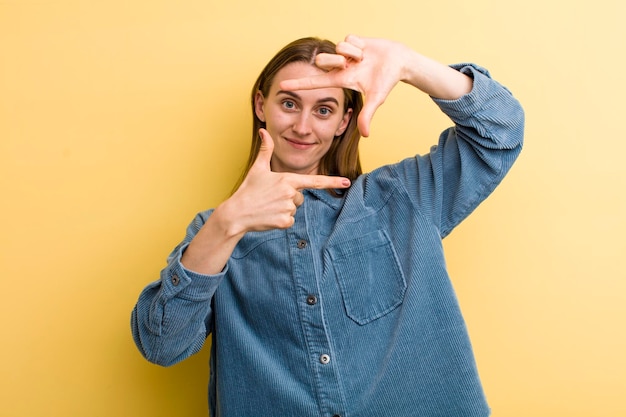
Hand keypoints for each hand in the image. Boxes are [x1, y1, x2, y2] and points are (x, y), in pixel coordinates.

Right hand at [226, 129, 350, 231]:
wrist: (236, 213)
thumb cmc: (248, 190)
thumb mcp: (258, 168)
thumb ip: (266, 150)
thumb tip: (264, 131)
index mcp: (287, 179)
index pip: (315, 181)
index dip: (332, 181)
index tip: (347, 182)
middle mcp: (290, 193)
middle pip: (300, 197)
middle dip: (288, 198)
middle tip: (271, 198)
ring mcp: (288, 209)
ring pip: (294, 209)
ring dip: (284, 209)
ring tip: (268, 207)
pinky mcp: (284, 222)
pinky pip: (290, 221)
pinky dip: (280, 221)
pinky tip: (269, 217)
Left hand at [279, 35, 411, 136]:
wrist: (399, 61)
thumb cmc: (387, 81)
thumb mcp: (376, 98)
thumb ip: (368, 115)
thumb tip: (365, 135)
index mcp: (340, 80)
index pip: (314, 82)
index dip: (298, 84)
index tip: (281, 86)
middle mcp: (339, 67)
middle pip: (323, 61)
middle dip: (337, 61)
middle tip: (352, 64)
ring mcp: (344, 53)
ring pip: (337, 48)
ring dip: (353, 53)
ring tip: (364, 58)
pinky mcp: (350, 40)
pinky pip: (348, 39)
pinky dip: (360, 44)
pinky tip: (366, 50)